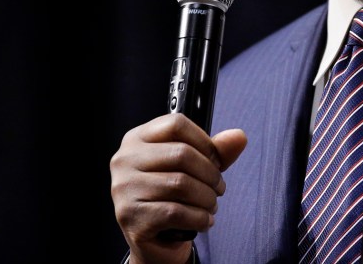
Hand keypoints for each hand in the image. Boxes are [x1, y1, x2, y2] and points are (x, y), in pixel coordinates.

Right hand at [110, 113, 246, 263]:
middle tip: (219, 188)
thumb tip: (238, 137)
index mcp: (137, 138)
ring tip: (211, 204)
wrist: (154, 238)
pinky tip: (204, 220)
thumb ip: (217, 149)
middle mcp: (124, 159)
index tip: (216, 160)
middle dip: (210, 174)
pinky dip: (198, 217)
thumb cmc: (172, 194)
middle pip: (182, 154)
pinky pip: (175, 212)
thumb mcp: (195, 166)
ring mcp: (124, 188)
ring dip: (207, 198)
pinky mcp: (129, 215)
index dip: (205, 142)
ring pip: (180, 184)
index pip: (176, 124)